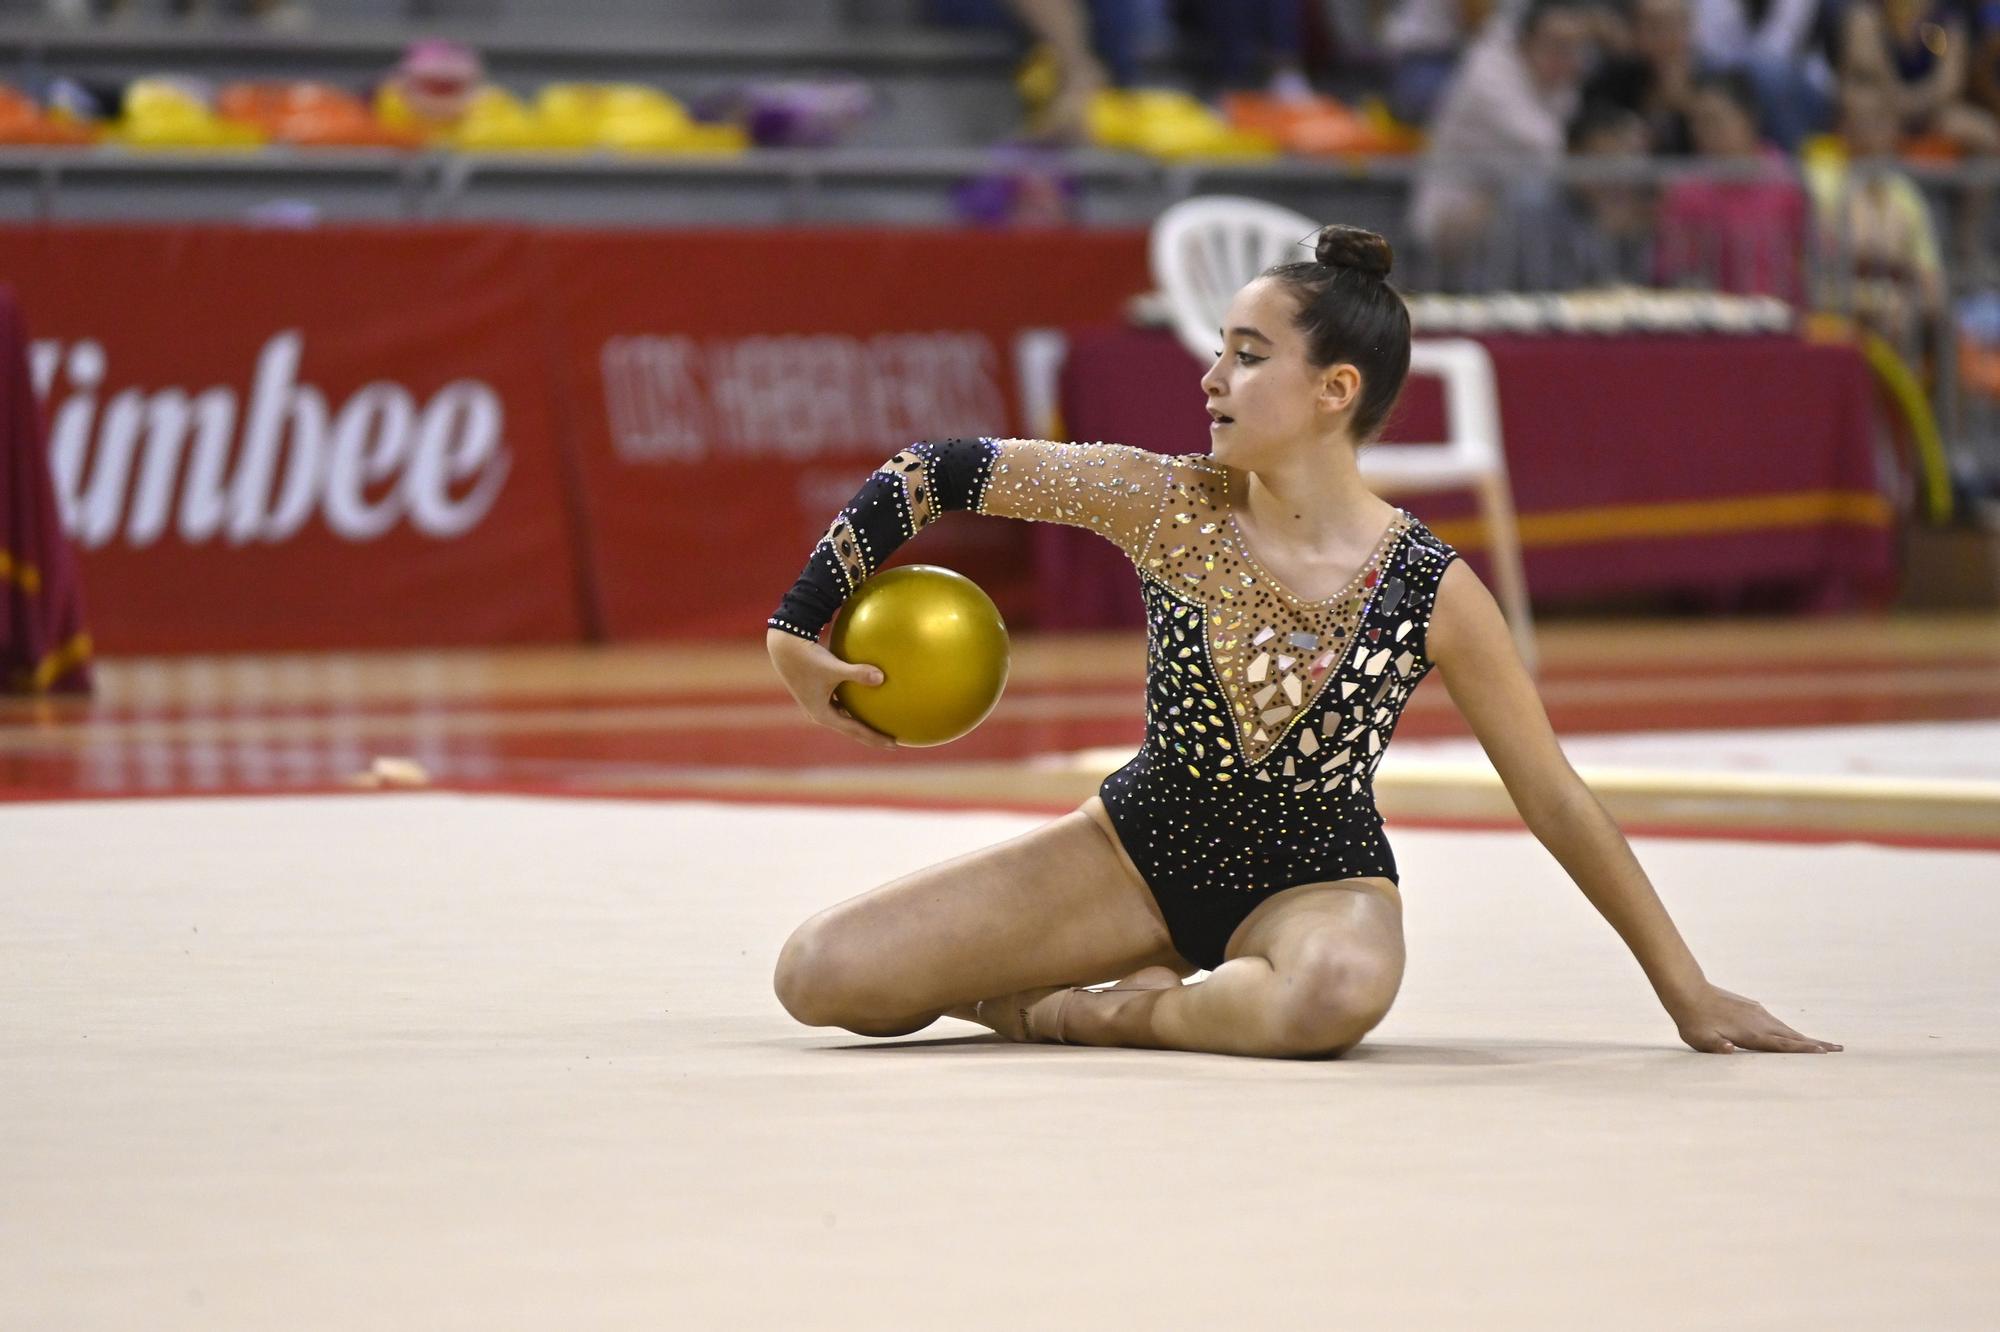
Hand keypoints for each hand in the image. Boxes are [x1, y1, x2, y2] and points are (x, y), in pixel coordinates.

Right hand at [765, 628, 897, 750]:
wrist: (785, 647)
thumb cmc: (808, 658)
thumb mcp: (833, 668)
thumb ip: (858, 673)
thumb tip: (882, 678)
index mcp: (822, 714)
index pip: (855, 731)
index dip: (875, 738)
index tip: (895, 743)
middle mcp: (820, 713)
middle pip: (851, 729)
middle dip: (872, 736)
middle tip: (894, 741)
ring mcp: (818, 704)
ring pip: (846, 718)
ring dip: (863, 721)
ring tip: (882, 723)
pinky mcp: (819, 693)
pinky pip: (843, 704)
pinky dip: (857, 705)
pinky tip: (870, 698)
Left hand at [1671, 983, 1841, 1053]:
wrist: (1688, 991)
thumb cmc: (1693, 1021)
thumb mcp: (1700, 1040)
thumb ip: (1715, 1047)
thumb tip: (1728, 1049)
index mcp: (1751, 1033)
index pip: (1782, 1044)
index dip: (1803, 1049)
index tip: (1824, 1052)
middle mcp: (1759, 1021)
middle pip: (1793, 1036)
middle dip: (1816, 1044)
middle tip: (1839, 1050)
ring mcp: (1757, 1012)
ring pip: (1785, 1028)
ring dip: (1804, 1037)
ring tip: (1822, 1046)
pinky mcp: (1751, 1007)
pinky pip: (1776, 1022)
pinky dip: (1789, 1031)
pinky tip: (1791, 1036)